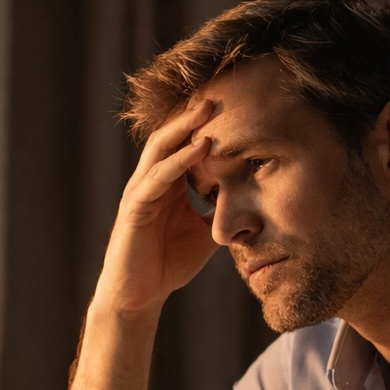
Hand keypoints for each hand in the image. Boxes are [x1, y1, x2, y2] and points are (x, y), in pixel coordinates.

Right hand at [94, 100, 218, 316]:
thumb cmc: (169, 263)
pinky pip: (158, 177)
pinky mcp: (135, 207)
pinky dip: (180, 160)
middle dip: (194, 116)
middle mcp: (152, 181)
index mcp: (168, 184)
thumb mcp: (206, 233)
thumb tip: (254, 204)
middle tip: (222, 94)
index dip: (205, 126)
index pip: (185, 145)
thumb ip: (222, 213)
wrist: (140, 296)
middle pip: (172, 138)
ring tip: (209, 110)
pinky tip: (201, 147)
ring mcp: (141, 192)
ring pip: (162, 149)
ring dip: (185, 129)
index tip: (233, 107)